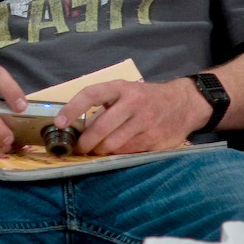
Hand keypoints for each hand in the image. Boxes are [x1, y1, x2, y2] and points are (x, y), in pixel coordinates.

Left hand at [55, 78, 210, 155]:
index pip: (91, 94)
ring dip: (102, 150)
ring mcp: (147, 123)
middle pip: (101, 128)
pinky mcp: (157, 141)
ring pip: (114, 145)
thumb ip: (104, 106)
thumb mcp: (125, 92)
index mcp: (122, 88)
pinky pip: (129, 153)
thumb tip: (78, 128)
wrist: (184, 103)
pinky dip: (120, 155)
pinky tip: (119, 151)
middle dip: (86, 143)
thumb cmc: (146, 98)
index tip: (59, 123)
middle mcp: (134, 104)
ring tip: (99, 149)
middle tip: (80, 148)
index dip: (72, 108)